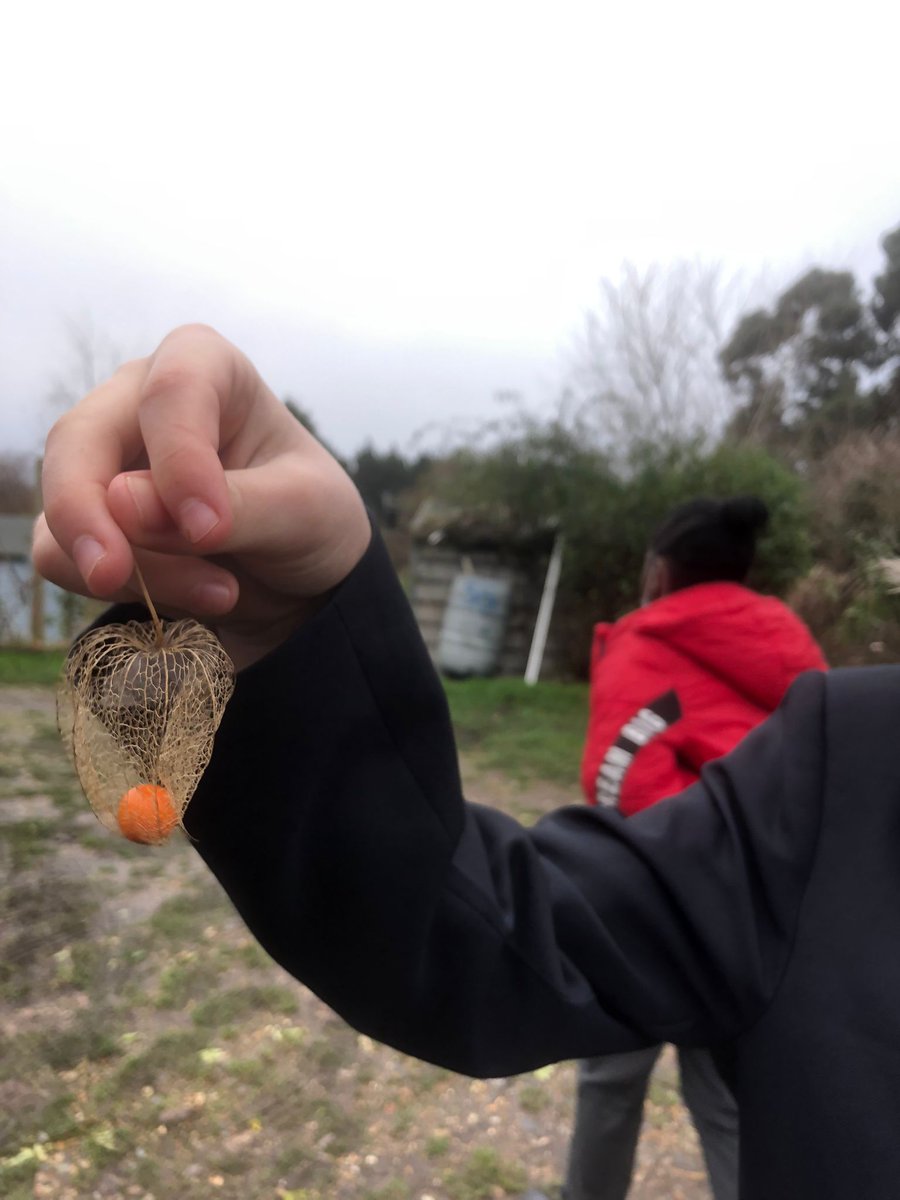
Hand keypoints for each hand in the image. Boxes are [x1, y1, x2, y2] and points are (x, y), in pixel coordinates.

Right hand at [33, 324, 370, 668]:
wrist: (300, 578)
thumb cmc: (310, 517)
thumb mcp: (303, 510)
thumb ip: (232, 504)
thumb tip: (120, 501)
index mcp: (207, 366)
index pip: (171, 389)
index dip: (179, 457)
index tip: (208, 528)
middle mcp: (140, 401)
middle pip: (79, 439)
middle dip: (88, 513)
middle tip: (114, 575)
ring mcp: (105, 461)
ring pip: (66, 508)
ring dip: (135, 569)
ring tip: (223, 594)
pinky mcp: (88, 521)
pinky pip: (63, 556)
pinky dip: (128, 590)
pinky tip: (200, 598)